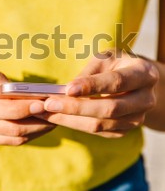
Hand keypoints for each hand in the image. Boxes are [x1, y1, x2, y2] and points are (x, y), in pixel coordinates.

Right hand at [0, 58, 54, 147]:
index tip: (45, 101)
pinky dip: (16, 133)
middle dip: (37, 123)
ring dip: (32, 132)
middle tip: (58, 112)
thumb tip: (14, 88)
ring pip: (6, 140)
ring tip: (51, 119)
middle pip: (8, 130)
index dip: (24, 109)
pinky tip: (30, 123)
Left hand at [42, 50, 158, 137]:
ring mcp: (137, 118)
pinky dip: (74, 125)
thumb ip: (89, 72)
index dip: (92, 86)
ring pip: (101, 125)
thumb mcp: (106, 58)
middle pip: (109, 109)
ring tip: (45, 112)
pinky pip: (98, 132)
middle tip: (48, 104)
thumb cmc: (116, 64)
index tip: (67, 89)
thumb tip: (65, 90)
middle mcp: (145, 99)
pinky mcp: (125, 131)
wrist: (137, 82)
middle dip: (75, 107)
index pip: (116, 82)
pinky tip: (54, 118)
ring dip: (70, 120)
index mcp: (144, 73)